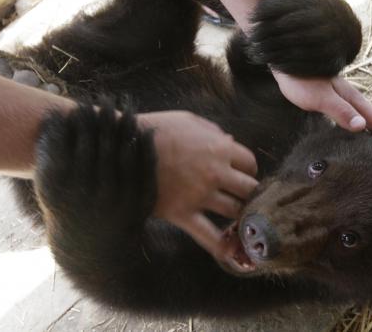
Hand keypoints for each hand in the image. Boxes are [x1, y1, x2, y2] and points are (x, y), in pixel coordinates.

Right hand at [138, 111, 257, 258]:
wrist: (121, 148)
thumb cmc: (155, 130)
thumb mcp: (187, 120)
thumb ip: (212, 131)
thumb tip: (230, 140)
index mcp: (219, 148)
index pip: (249, 163)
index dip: (246, 170)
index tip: (239, 174)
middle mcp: (215, 172)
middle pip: (249, 189)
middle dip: (248, 193)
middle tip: (241, 197)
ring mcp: (200, 195)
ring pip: (235, 211)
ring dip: (238, 215)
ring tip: (235, 217)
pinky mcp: (182, 213)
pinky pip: (208, 235)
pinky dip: (221, 246)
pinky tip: (230, 252)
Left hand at [272, 70, 371, 157]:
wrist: (288, 61)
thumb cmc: (302, 80)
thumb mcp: (320, 98)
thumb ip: (341, 111)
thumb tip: (362, 127)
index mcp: (353, 99)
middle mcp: (352, 99)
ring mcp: (343, 99)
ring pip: (367, 119)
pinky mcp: (333, 101)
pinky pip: (355, 118)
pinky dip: (363, 130)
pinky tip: (358, 135)